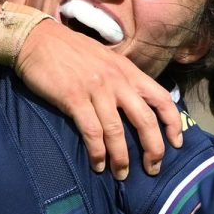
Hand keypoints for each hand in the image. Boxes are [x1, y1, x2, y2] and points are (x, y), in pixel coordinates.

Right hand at [17, 20, 182, 179]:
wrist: (38, 39)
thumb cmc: (71, 52)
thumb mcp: (107, 60)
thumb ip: (123, 80)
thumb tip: (137, 106)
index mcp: (128, 71)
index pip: (162, 98)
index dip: (173, 123)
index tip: (176, 143)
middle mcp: (117, 80)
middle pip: (145, 120)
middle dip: (153, 149)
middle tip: (152, 169)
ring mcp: (96, 89)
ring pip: (117, 131)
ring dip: (121, 158)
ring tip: (121, 174)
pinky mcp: (74, 98)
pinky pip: (91, 131)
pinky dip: (97, 152)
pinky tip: (98, 165)